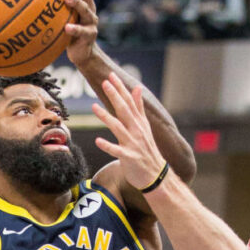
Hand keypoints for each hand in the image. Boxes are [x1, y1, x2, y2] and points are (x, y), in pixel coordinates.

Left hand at [57, 0, 97, 66]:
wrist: (82, 55)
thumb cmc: (66, 34)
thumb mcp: (59, 18)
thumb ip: (50, 7)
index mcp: (82, 1)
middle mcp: (89, 8)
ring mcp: (91, 22)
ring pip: (86, 9)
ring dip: (76, 2)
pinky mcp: (90, 36)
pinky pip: (82, 32)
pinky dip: (75, 29)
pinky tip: (67, 28)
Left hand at [92, 74, 165, 189]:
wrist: (155, 174)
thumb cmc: (147, 149)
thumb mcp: (144, 126)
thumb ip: (138, 107)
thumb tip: (136, 87)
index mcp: (139, 122)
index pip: (129, 101)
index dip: (120, 88)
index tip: (111, 75)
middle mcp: (136, 130)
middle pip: (124, 110)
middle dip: (115, 96)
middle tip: (105, 82)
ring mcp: (133, 144)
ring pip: (118, 128)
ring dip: (106, 117)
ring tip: (94, 107)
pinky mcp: (129, 157)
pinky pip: (116, 151)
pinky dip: (107, 146)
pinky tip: (97, 141)